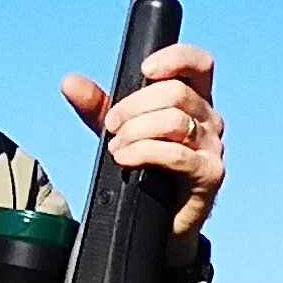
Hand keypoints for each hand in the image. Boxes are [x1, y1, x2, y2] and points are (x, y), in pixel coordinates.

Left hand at [60, 40, 224, 238]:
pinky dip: (144, 152)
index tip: (144, 70)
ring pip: (175, 120)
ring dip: (136, 131)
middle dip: (134, 106)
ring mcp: (212, 147)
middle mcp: (209, 119)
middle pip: (176, 93)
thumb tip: (70, 82)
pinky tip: (124, 158)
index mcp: (194, 100)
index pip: (199, 64)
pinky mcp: (209, 174)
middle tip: (112, 125)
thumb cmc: (146, 170)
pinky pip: (176, 154)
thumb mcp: (120, 132)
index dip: (175, 59)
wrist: (156, 223)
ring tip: (116, 148)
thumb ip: (97, 107)